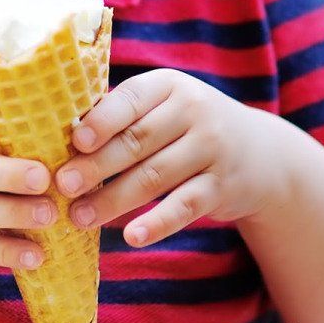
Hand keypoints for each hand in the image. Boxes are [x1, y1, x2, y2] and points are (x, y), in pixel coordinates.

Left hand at [54, 69, 300, 246]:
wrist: (263, 155)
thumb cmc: (189, 128)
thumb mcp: (165, 107)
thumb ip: (123, 116)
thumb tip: (61, 139)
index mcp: (169, 85)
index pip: (130, 99)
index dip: (101, 121)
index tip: (74, 143)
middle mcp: (194, 111)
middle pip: (136, 141)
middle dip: (95, 166)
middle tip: (61, 186)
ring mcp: (212, 149)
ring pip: (154, 177)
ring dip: (113, 200)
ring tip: (79, 217)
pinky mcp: (222, 187)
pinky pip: (184, 207)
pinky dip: (157, 223)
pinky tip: (132, 237)